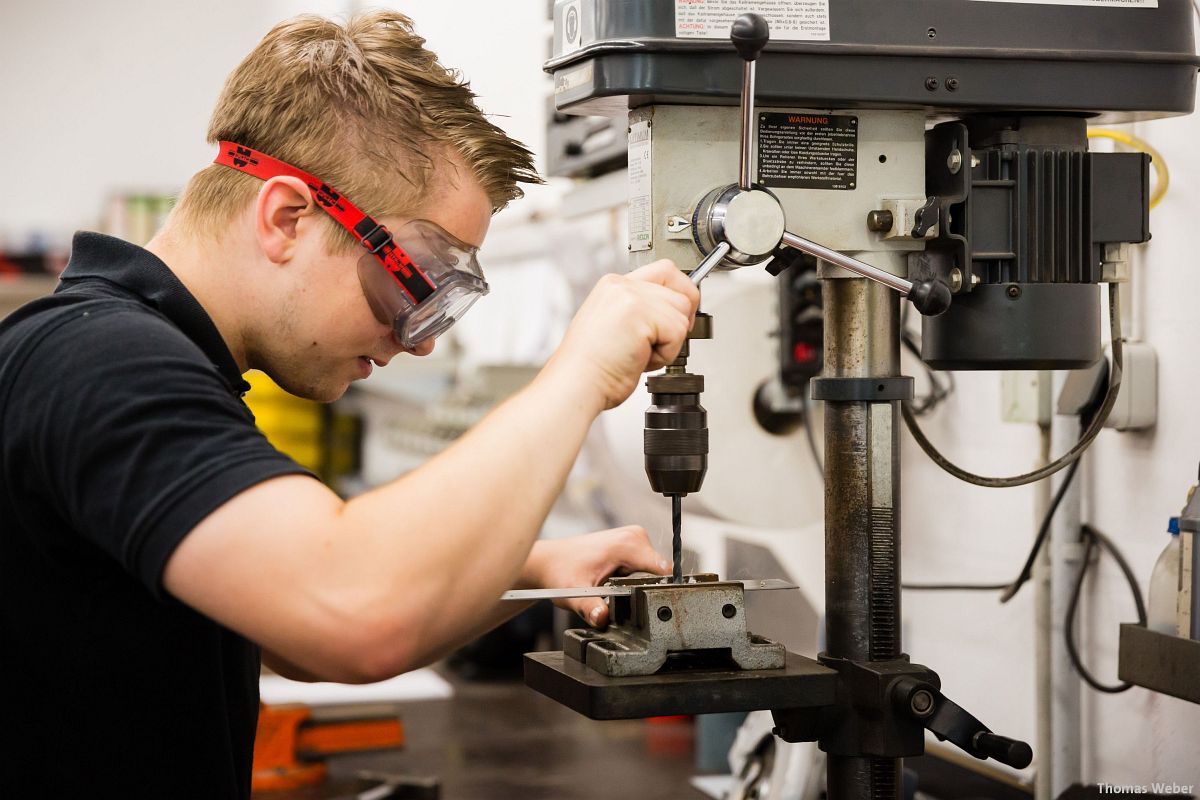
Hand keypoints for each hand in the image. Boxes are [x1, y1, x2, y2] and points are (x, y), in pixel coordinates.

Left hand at [520, 526, 669, 627]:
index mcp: (628, 544)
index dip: (661, 592)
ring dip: (640, 586)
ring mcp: (634, 538)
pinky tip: (616, 584)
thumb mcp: (574, 594)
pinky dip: (635, 579)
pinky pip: (645, 567)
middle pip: (659, 573)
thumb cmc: (559, 572)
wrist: (548, 561)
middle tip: (622, 600)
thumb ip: (590, 607)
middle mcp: (634, 536)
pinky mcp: (631, 544)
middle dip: (646, 590)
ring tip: (615, 591)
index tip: (650, 606)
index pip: (664, 570)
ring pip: (653, 571)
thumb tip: (601, 618)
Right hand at [543, 260, 700, 410]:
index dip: (679, 293)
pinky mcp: (640, 313)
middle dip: (680, 319)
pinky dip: (666, 353)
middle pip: (679, 290)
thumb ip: (639, 313)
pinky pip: (677, 331)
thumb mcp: (614, 328)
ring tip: (641, 354)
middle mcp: (621, 286)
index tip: (679, 317)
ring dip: (669, 341)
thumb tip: (668, 317)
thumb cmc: (591, 367)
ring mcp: (630, 297)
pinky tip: (640, 359)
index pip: (664, 271)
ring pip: (682, 312)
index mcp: (614, 287)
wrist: (575, 384)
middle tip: (664, 341)